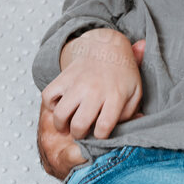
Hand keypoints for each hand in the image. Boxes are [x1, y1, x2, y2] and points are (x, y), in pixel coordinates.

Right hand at [37, 37, 143, 180]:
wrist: (108, 46)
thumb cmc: (123, 74)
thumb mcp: (135, 92)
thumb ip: (131, 113)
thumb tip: (125, 132)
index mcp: (115, 95)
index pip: (104, 126)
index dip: (100, 136)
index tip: (99, 134)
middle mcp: (94, 90)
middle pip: (79, 124)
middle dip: (79, 135)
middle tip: (82, 132)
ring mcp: (77, 83)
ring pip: (60, 114)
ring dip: (61, 125)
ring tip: (67, 126)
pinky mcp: (63, 77)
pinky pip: (47, 96)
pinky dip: (50, 105)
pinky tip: (60, 107)